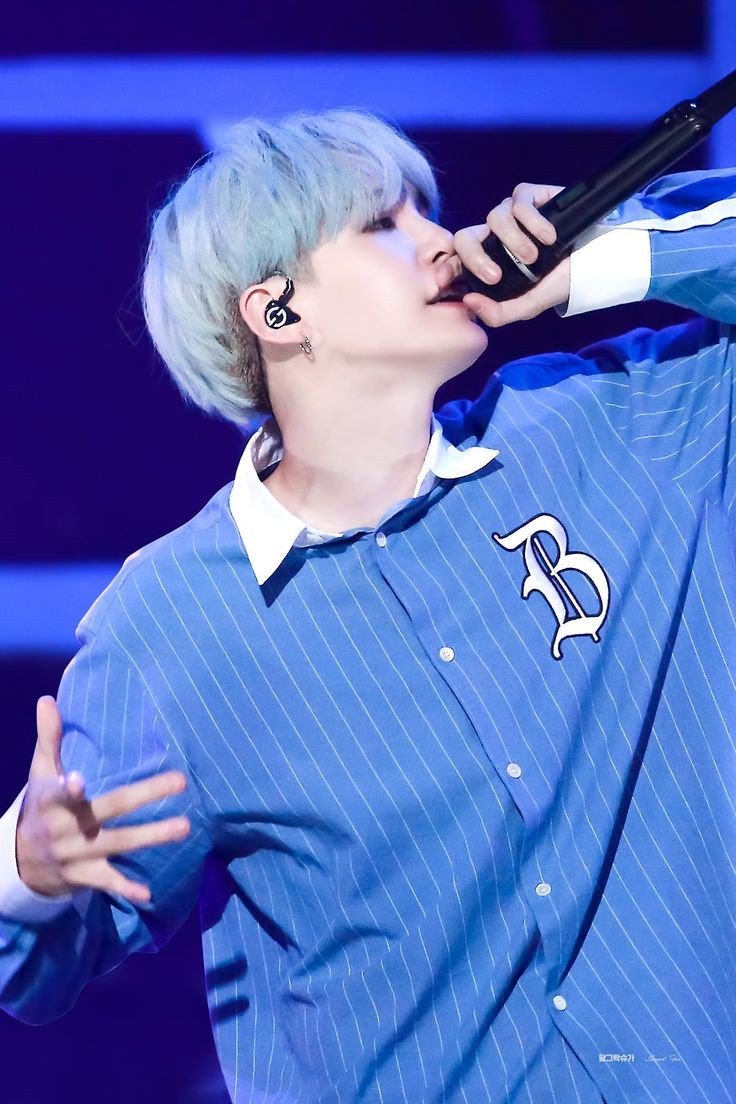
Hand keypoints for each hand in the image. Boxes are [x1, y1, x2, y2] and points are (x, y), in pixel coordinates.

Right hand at [15, 695, 190, 903]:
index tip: (76, 779)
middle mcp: (66, 828)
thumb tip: (47, 699)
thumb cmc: (40, 806)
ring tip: (184, 827)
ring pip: (117, 844)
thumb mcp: (40, 773)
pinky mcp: (83, 876)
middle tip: (180, 781)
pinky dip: (125, 889)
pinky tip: (148, 893)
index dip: (67, 788)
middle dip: (143, 795)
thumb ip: (48, 738)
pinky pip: (107, 882)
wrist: (17, 862)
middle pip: (108, 809)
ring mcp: (76, 854)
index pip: (59, 792)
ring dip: (151, 836)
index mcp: (52, 800)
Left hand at [453, 182, 570, 326]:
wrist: (593, 261)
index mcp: (487, 260)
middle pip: (465, 237)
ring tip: (533, 257)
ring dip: (513, 240)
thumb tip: (469, 301)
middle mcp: (494, 236)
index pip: (456, 259)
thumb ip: (499, 313)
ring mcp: (511, 215)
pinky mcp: (531, 196)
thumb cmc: (558, 282)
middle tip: (495, 275)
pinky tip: (549, 236)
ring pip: (495, 218)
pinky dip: (532, 220)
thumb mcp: (528, 305)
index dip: (448, 266)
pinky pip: (519, 201)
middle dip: (475, 257)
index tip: (451, 281)